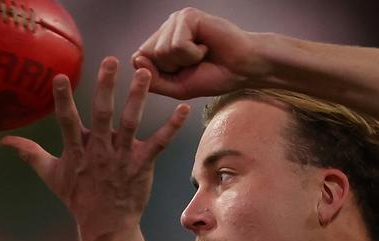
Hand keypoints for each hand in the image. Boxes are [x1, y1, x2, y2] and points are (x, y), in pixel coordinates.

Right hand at [0, 57, 189, 240]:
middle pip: (103, 114)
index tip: (59, 76)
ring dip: (137, 97)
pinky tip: (184, 110)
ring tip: (144, 73)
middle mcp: (100, 150)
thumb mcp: (51, 175)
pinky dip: (172, 126)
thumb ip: (30, 154)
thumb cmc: (79, 199)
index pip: (67, 120)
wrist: (106, 225)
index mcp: (77, 150)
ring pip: (130, 122)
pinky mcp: (142, 163)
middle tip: (111, 61)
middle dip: (106, 87)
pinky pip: (159, 142)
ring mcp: (122, 156)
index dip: (62, 99)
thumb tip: (4, 141)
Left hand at [133, 7, 266, 98]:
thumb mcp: (178, 87)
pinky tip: (206, 46)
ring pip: (162, 50)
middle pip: (149, 56)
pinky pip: (177, 45)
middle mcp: (167, 29)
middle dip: (173, 68)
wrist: (243, 70)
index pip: (141, 59)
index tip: (184, 72)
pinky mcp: (188, 16)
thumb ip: (154, 79)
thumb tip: (135, 60)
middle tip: (196, 63)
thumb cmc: (215, 76)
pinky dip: (193, 54)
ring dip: (185, 61)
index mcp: (162, 43)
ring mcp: (177, 20)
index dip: (160, 74)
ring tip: (202, 54)